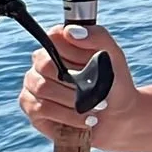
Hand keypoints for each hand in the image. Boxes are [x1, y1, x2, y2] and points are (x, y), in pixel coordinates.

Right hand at [19, 24, 137, 148]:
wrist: (119, 115)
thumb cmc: (114, 82)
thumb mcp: (114, 56)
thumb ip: (97, 36)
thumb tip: (71, 31)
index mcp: (59, 45)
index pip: (52, 37)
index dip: (73, 52)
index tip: (94, 63)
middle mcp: (41, 62)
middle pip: (46, 65)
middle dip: (77, 82)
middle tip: (99, 93)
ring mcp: (33, 84)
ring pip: (43, 88)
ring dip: (74, 101)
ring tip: (95, 108)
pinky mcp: (32, 107)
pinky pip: (41, 108)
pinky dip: (67, 115)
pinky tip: (85, 120)